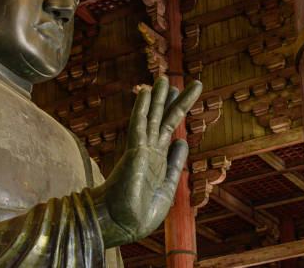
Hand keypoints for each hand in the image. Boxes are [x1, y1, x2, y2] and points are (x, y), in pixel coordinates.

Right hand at [91, 76, 201, 247]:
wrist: (121, 223)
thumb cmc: (140, 213)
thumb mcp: (167, 188)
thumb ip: (175, 164)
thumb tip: (182, 141)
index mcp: (158, 163)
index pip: (169, 135)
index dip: (175, 118)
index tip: (179, 104)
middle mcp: (150, 152)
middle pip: (163, 121)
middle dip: (171, 102)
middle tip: (176, 83)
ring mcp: (142, 149)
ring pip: (153, 118)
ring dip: (159, 98)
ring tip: (165, 79)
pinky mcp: (134, 150)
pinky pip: (139, 123)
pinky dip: (143, 106)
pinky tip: (146, 91)